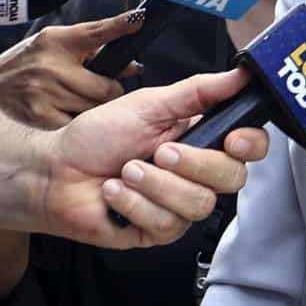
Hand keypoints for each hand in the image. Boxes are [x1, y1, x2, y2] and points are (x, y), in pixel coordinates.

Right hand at [0, 10, 144, 128]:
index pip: (95, 32)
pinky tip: (70, 118)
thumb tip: (134, 66)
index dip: (120, 25)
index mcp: (56, 41)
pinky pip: (78, 125)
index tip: (139, 19)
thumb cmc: (29, 65)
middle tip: (105, 91)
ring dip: (97, 110)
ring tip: (81, 103)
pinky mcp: (40, 116)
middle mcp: (51, 65)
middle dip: (112, 92)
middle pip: (107, 87)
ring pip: (95, 109)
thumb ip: (91, 52)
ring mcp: (45, 92)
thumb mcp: (54, 47)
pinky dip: (80, 125)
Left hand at [40, 67, 267, 248]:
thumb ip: (198, 91)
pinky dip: (134, 203)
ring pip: (198, 204)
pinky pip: (166, 223)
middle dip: (193, 164)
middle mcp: (196, 175)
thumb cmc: (96, 137)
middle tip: (158, 152)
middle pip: (231, 178)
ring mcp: (179, 207)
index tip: (232, 140)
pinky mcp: (158, 231)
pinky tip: (114, 193)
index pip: (250, 147)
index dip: (250, 145)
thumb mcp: (149, 104)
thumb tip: (239, 73)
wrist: (55, 171)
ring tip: (125, 171)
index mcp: (200, 139)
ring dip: (155, 184)